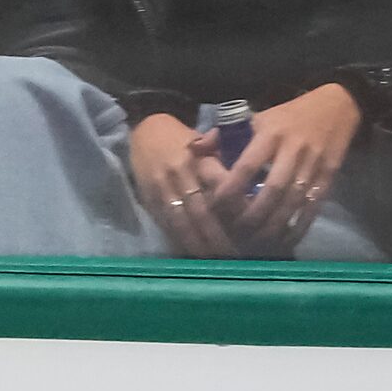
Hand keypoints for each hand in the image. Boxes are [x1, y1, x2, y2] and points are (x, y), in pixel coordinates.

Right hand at [127, 115, 238, 257]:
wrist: (142, 131)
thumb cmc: (181, 138)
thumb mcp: (206, 140)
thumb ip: (225, 157)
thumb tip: (248, 171)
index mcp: (194, 160)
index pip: (216, 190)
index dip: (229, 213)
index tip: (246, 229)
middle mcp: (176, 176)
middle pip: (198, 213)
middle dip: (214, 237)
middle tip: (232, 255)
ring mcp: (159, 190)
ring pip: (180, 223)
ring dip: (196, 244)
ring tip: (212, 259)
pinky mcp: (147, 199)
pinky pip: (164, 223)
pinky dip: (178, 239)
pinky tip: (191, 252)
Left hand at [211, 82, 362, 251]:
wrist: (337, 106)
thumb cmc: (288, 115)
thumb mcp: (256, 117)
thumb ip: (225, 134)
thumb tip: (195, 149)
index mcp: (270, 134)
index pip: (248, 164)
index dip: (232, 187)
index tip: (217, 205)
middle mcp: (293, 150)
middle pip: (274, 189)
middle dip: (255, 214)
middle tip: (237, 232)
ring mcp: (314, 164)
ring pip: (294, 200)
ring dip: (276, 224)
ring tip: (258, 242)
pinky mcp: (329, 175)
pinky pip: (314, 204)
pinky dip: (300, 225)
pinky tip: (286, 240)